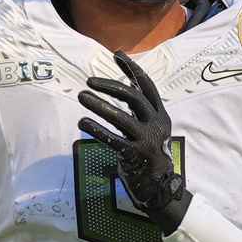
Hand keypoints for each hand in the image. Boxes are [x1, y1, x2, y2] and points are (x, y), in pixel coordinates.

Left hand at [77, 50, 188, 232]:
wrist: (160, 187)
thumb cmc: (149, 153)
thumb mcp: (150, 127)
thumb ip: (137, 110)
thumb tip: (117, 86)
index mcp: (160, 114)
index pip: (147, 85)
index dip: (132, 68)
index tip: (117, 54)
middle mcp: (156, 124)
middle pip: (133, 97)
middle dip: (110, 85)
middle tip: (89, 81)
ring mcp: (147, 140)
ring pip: (121, 118)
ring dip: (99, 105)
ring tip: (82, 96)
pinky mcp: (135, 156)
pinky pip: (113, 140)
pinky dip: (96, 130)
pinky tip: (82, 123)